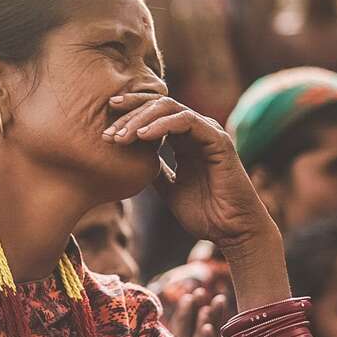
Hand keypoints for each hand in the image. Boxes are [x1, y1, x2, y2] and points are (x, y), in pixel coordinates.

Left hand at [104, 93, 273, 251]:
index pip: (154, 115)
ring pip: (170, 108)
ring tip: (121, 137)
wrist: (231, 230)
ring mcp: (208, 132)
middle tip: (107, 130)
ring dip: (141, 120)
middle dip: (130, 113)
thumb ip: (154, 170)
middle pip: (158, 105)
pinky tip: (143, 136)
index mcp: (185, 140)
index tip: (105, 123)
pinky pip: (186, 121)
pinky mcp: (217, 140)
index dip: (130, 114)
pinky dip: (162, 125)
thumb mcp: (168, 189)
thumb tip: (130, 161)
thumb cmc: (204, 213)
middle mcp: (196, 131)